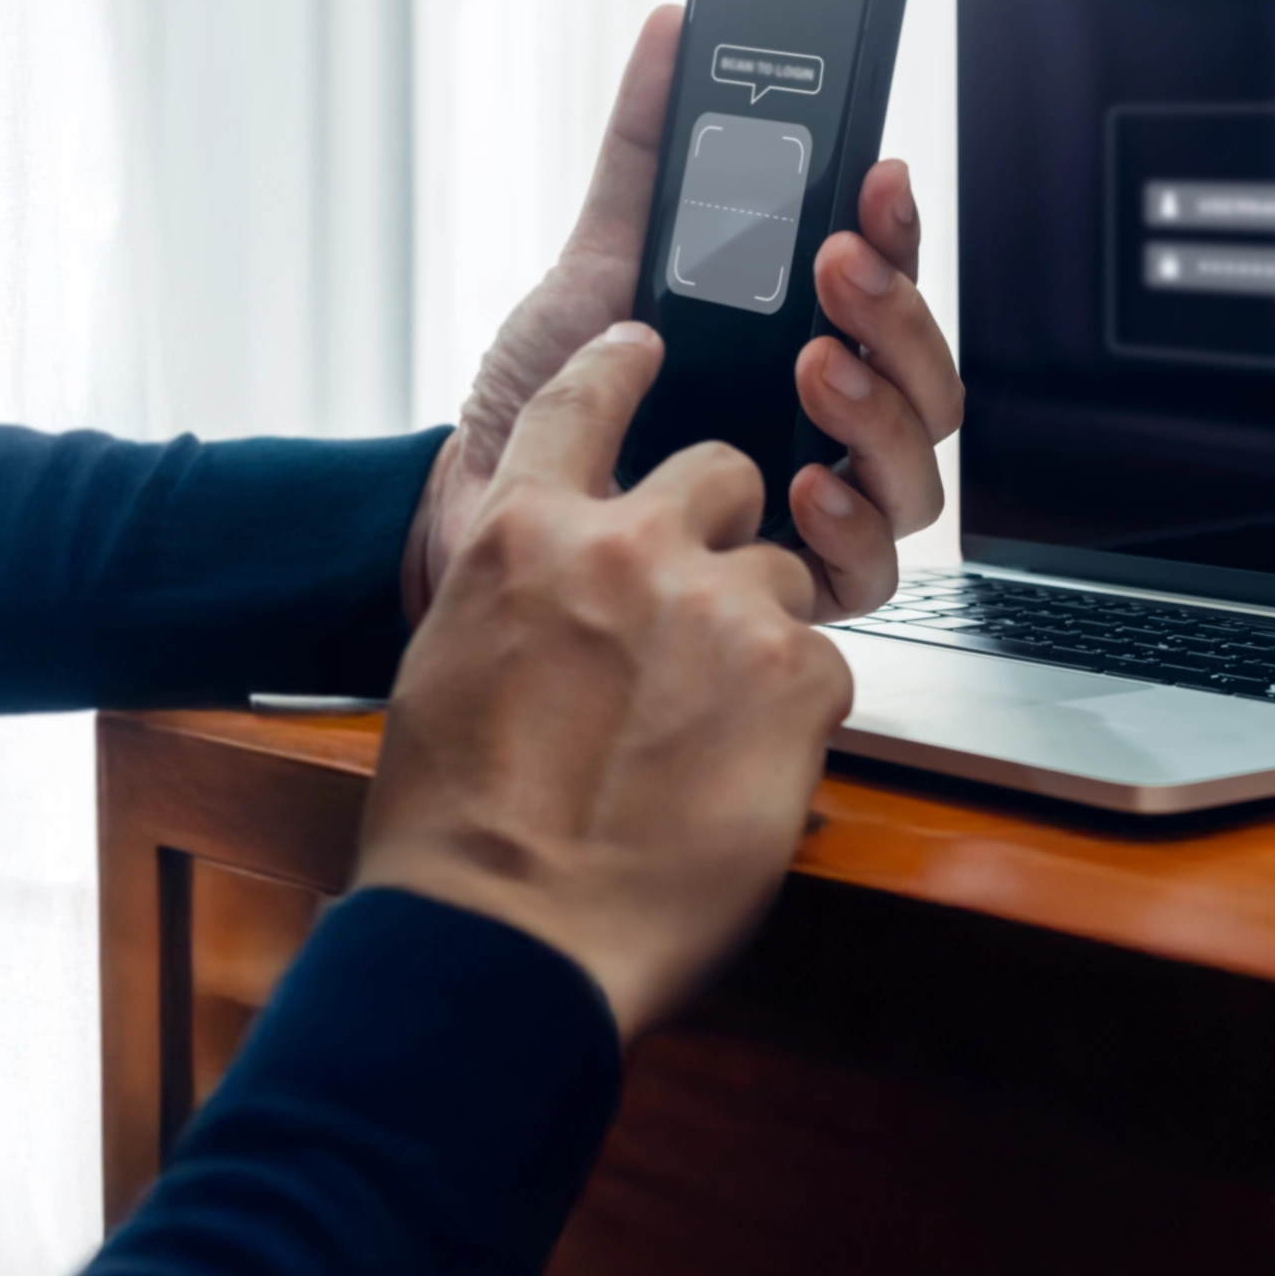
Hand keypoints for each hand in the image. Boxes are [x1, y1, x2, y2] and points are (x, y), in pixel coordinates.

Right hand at [356, 324, 853, 1038]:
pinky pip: (825, 664)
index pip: (578, 398)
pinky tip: (741, 774)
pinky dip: (795, 716)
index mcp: (519, 534)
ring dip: (760, 632)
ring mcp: (713, 603)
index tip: (643, 343)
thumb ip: (519, 596)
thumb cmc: (456, 828)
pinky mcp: (792, 676)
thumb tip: (560, 600)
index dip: (618, 366)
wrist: (504, 932)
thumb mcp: (449, 665)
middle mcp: (620, 545)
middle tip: (701, 605)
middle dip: (724, 526)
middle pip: (720, 469)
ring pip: (783, 571)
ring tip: (713, 726)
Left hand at [403, 5, 963, 625]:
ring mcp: (817, 502)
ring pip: (917, 467)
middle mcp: (820, 419)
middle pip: (923, 371)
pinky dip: (852, 526)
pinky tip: (806, 487)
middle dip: (896, 309)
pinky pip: (872, 571)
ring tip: (812, 367)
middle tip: (834, 264)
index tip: (876, 174)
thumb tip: (672, 31)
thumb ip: (644, 159)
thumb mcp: (594, 264)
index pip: (884, 280)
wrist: (472, 507)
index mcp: (793, 337)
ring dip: (880, 409)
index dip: (898, 227)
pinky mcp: (792, 586)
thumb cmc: (541, 399)